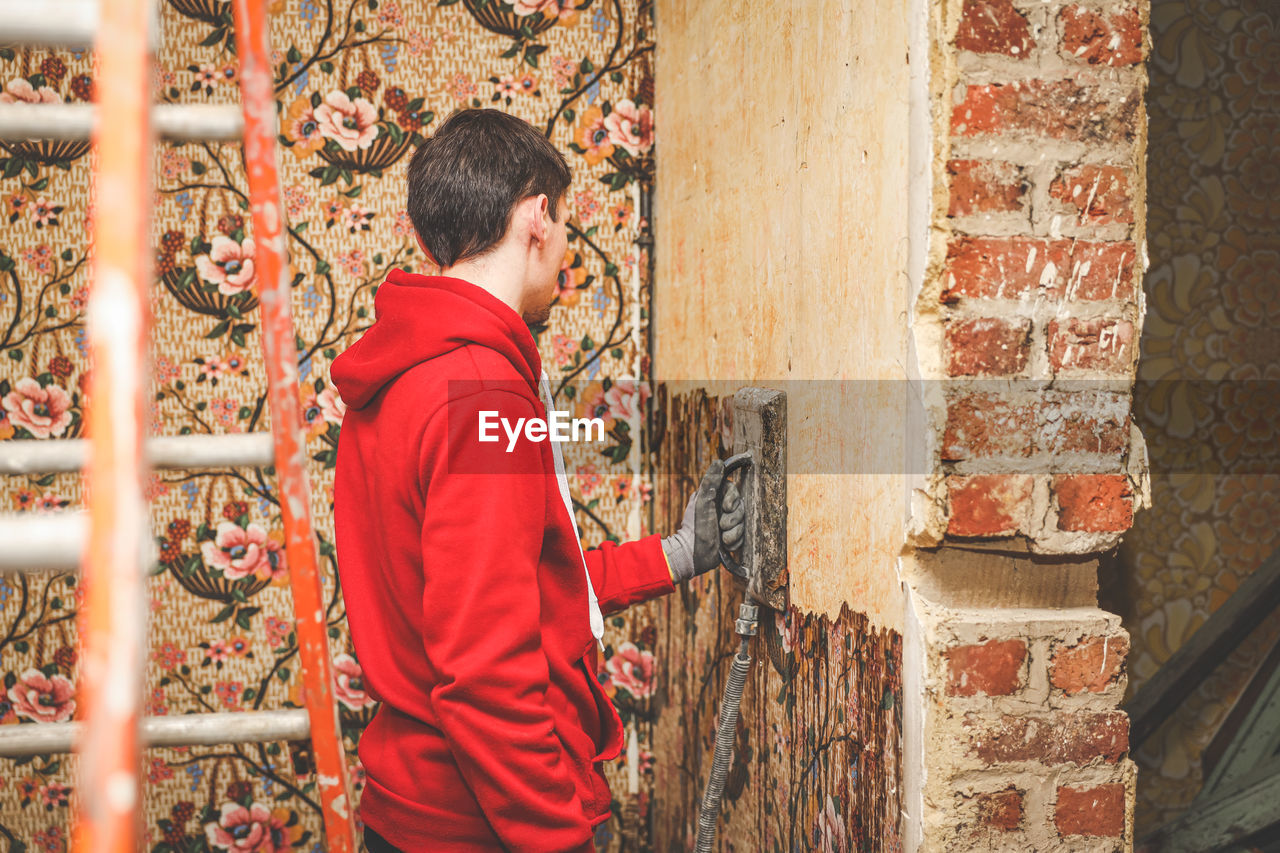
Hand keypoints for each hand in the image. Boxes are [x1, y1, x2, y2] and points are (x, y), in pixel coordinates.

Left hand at [661, 459, 745, 583]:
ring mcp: (725, 525)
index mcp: (712, 498)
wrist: (694, 555)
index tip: (725, 507)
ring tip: (722, 539)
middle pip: (740, 508)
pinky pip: (742, 537)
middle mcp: (719, 510)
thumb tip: (718, 461)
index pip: (733, 492)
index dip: (733, 500)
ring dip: (733, 532)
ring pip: (742, 523)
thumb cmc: (695, 527)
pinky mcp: (730, 538)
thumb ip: (711, 481)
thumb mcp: (702, 501)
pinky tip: (725, 545)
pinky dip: (734, 542)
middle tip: (721, 525)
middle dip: (733, 519)